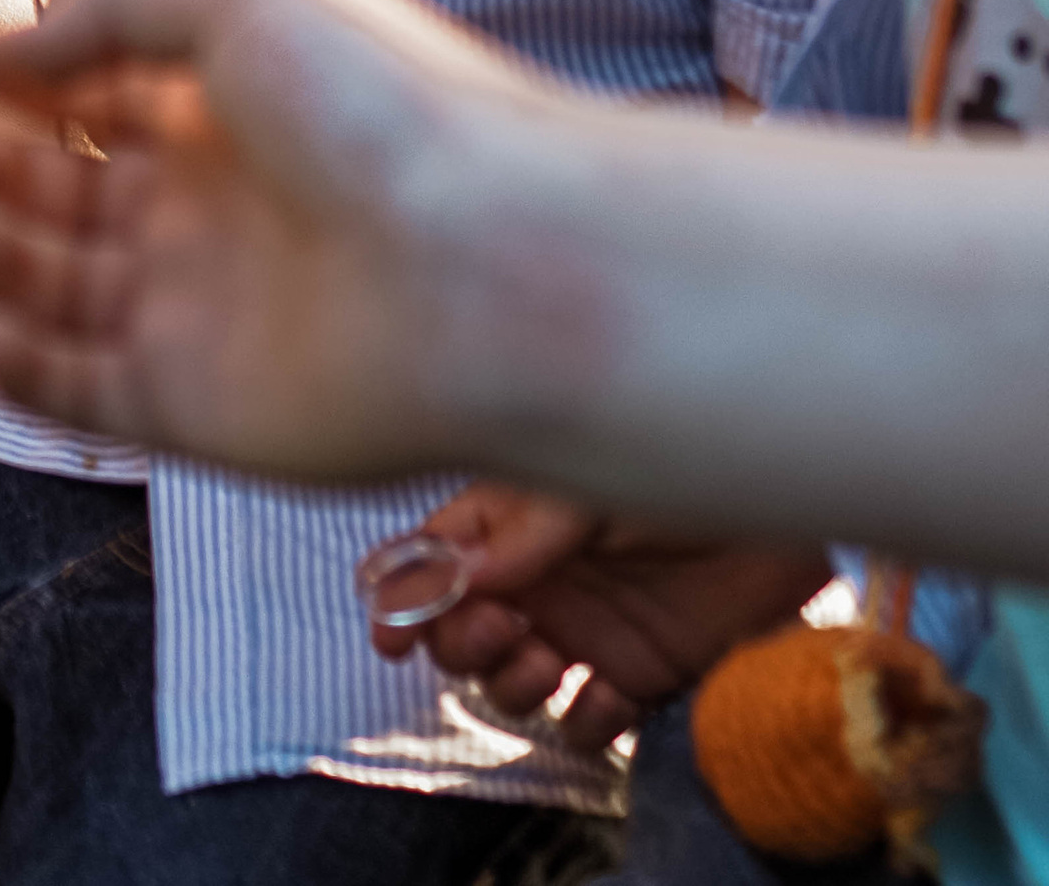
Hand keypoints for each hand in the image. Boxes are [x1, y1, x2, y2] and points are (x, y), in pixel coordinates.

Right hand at [0, 0, 542, 477]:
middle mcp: (213, 205)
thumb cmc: (374, 106)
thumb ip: (106, 5)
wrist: (486, 271)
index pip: (109, 91)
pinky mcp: (195, 408)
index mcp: (232, 104)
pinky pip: (82, 394)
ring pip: (62, 290)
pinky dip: (20, 370)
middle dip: (1, 170)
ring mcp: (201, 311)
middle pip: (72, 192)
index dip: (40, 77)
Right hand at [372, 482, 831, 751]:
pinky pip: (587, 721)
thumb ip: (526, 529)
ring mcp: (585, 630)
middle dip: (461, 642)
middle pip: (458, 633)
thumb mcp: (592, 482)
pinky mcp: (638, 676)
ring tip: (550, 660)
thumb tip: (462, 572)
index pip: (432, 559)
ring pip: (510, 684)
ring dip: (513, 683)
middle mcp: (536, 578)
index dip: (402, 597)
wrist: (784, 500)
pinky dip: (588, 719)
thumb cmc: (682, 458)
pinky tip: (609, 692)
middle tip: (505, 628)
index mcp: (509, 519)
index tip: (395, 633)